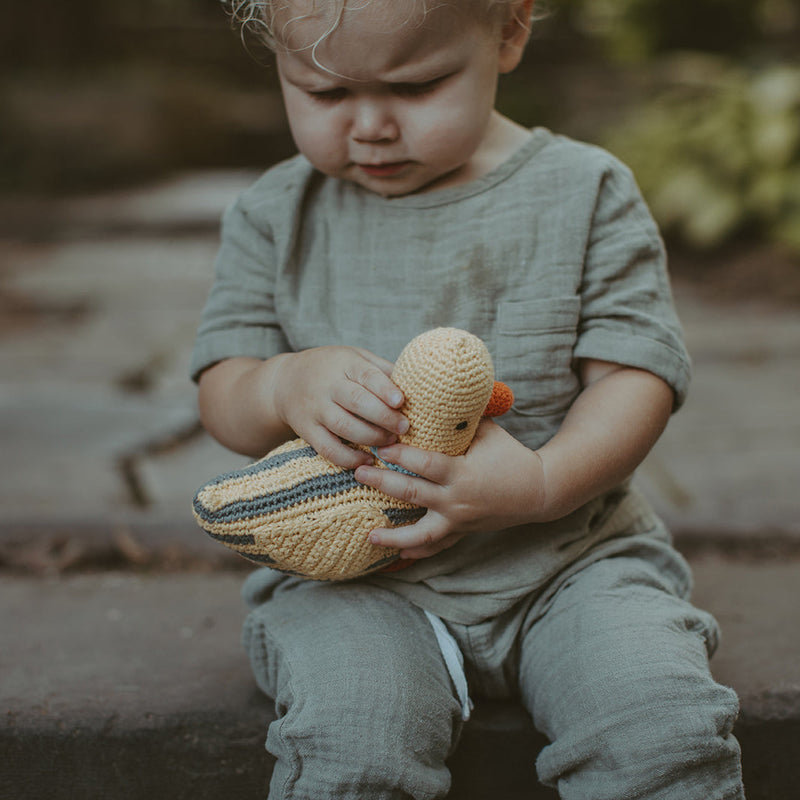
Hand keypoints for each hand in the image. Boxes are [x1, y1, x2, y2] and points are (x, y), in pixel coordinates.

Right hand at [271, 346, 409, 468]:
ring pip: (343, 426)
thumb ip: (381, 370)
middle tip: (404, 427)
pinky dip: (348, 458)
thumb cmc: (331, 369)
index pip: (365, 375)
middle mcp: (327, 385)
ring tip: (390, 441)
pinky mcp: (306, 430)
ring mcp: (315, 409)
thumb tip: (416, 385)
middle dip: (383, 417)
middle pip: (356, 401)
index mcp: (343, 363)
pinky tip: (367, 459)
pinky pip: (327, 448)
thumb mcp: (354, 358)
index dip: (384, 388)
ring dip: (371, 437)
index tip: (401, 401)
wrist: (284, 382)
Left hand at [354, 420, 545, 558]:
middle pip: (413, 494)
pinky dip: (417, 551)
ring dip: (394, 535)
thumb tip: (434, 394)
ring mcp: (459, 521)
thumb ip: (460, 419)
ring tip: (369, 534)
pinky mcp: (462, 532)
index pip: (425, 465)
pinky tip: (397, 553)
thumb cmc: (511, 456)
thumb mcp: (488, 432)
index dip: (401, 455)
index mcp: (463, 474)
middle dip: (383, 483)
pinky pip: (436, 546)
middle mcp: (457, 501)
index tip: (379, 447)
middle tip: (359, 473)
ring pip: (421, 533)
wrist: (539, 491)